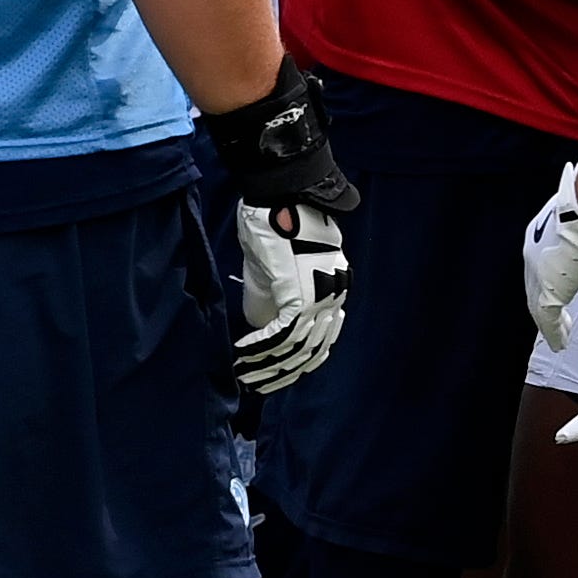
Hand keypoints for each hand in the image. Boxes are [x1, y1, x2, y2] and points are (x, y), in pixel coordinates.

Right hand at [234, 197, 348, 389]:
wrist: (277, 191)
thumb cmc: (274, 221)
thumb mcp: (276, 268)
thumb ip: (275, 297)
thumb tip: (264, 326)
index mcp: (334, 287)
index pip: (322, 338)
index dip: (297, 362)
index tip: (274, 376)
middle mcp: (335, 294)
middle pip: (313, 349)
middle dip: (283, 373)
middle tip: (258, 386)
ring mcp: (320, 294)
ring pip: (296, 347)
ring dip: (267, 365)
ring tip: (245, 375)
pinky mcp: (300, 292)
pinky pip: (280, 333)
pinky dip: (259, 348)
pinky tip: (243, 355)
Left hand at [521, 163, 577, 348]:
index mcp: (535, 236)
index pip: (538, 266)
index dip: (546, 281)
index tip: (557, 290)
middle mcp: (532, 255)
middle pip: (534, 288)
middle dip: (544, 307)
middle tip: (555, 322)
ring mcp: (538, 273)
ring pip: (538, 306)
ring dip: (549, 325)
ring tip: (559, 339)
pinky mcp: (550, 289)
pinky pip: (548, 318)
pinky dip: (554, 332)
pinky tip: (560, 343)